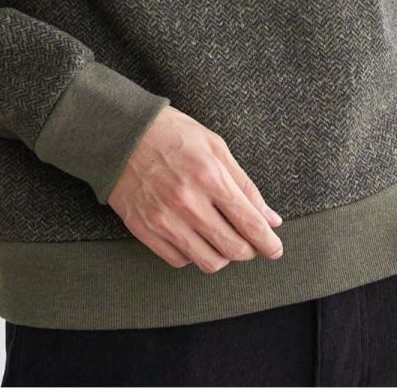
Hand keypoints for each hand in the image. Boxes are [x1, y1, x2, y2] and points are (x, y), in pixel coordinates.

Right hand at [107, 105, 285, 272]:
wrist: (122, 134)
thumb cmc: (172, 134)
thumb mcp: (215, 146)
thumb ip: (244, 184)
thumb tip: (270, 219)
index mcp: (209, 175)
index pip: (249, 222)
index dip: (268, 242)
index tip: (275, 249)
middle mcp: (187, 201)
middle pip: (232, 248)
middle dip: (249, 251)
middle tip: (250, 243)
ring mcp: (164, 219)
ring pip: (208, 262)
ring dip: (223, 256)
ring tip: (223, 240)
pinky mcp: (145, 230)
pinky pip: (179, 261)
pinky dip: (193, 255)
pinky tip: (194, 237)